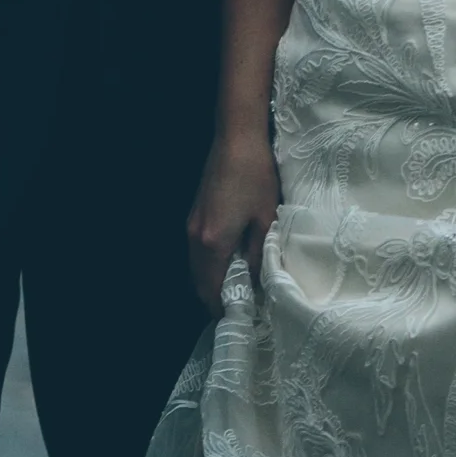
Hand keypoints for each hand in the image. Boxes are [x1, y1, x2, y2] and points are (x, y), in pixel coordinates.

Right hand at [186, 132, 279, 315]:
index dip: (223, 308)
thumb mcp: (264, 219)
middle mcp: (195, 238)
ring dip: (210, 281)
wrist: (236, 138)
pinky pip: (196, 252)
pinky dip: (207, 264)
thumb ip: (258, 256)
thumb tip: (256, 283)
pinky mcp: (193, 214)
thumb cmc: (256, 177)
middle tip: (240, 305)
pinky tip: (228, 260)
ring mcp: (191, 224)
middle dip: (215, 298)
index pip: (211, 290)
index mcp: (213, 243)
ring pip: (195, 267)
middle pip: (198, 282)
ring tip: (237, 285)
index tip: (240, 318)